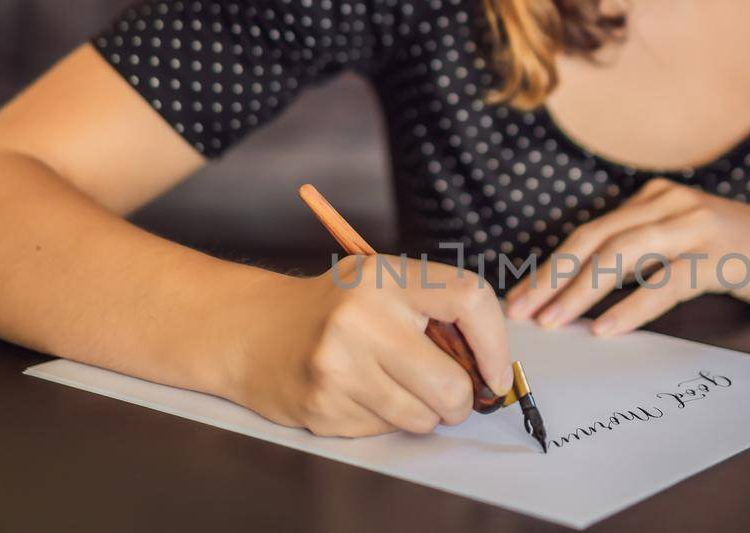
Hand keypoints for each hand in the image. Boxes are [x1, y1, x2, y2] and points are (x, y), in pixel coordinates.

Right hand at [222, 255, 511, 436]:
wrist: (252, 331)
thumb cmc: (333, 309)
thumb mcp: (381, 284)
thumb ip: (434, 310)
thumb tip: (491, 365)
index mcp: (384, 276)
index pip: (469, 299)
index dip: (496, 344)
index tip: (496, 373)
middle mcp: (360, 318)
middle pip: (450, 382)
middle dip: (462, 401)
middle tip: (454, 397)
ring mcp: (338, 366)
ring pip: (422, 417)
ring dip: (425, 415)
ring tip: (401, 391)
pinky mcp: (323, 406)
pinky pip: (386, 430)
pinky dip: (387, 421)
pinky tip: (362, 395)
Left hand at [505, 178, 749, 335]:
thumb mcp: (689, 247)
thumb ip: (647, 254)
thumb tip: (587, 290)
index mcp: (657, 198)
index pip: (590, 232)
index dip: (552, 266)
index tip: (523, 298)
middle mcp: (670, 202)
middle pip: (594, 240)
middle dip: (552, 278)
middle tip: (523, 312)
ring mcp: (695, 224)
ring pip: (621, 255)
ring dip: (580, 292)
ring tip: (554, 322)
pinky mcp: (719, 253)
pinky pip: (664, 283)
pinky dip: (631, 307)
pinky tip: (606, 329)